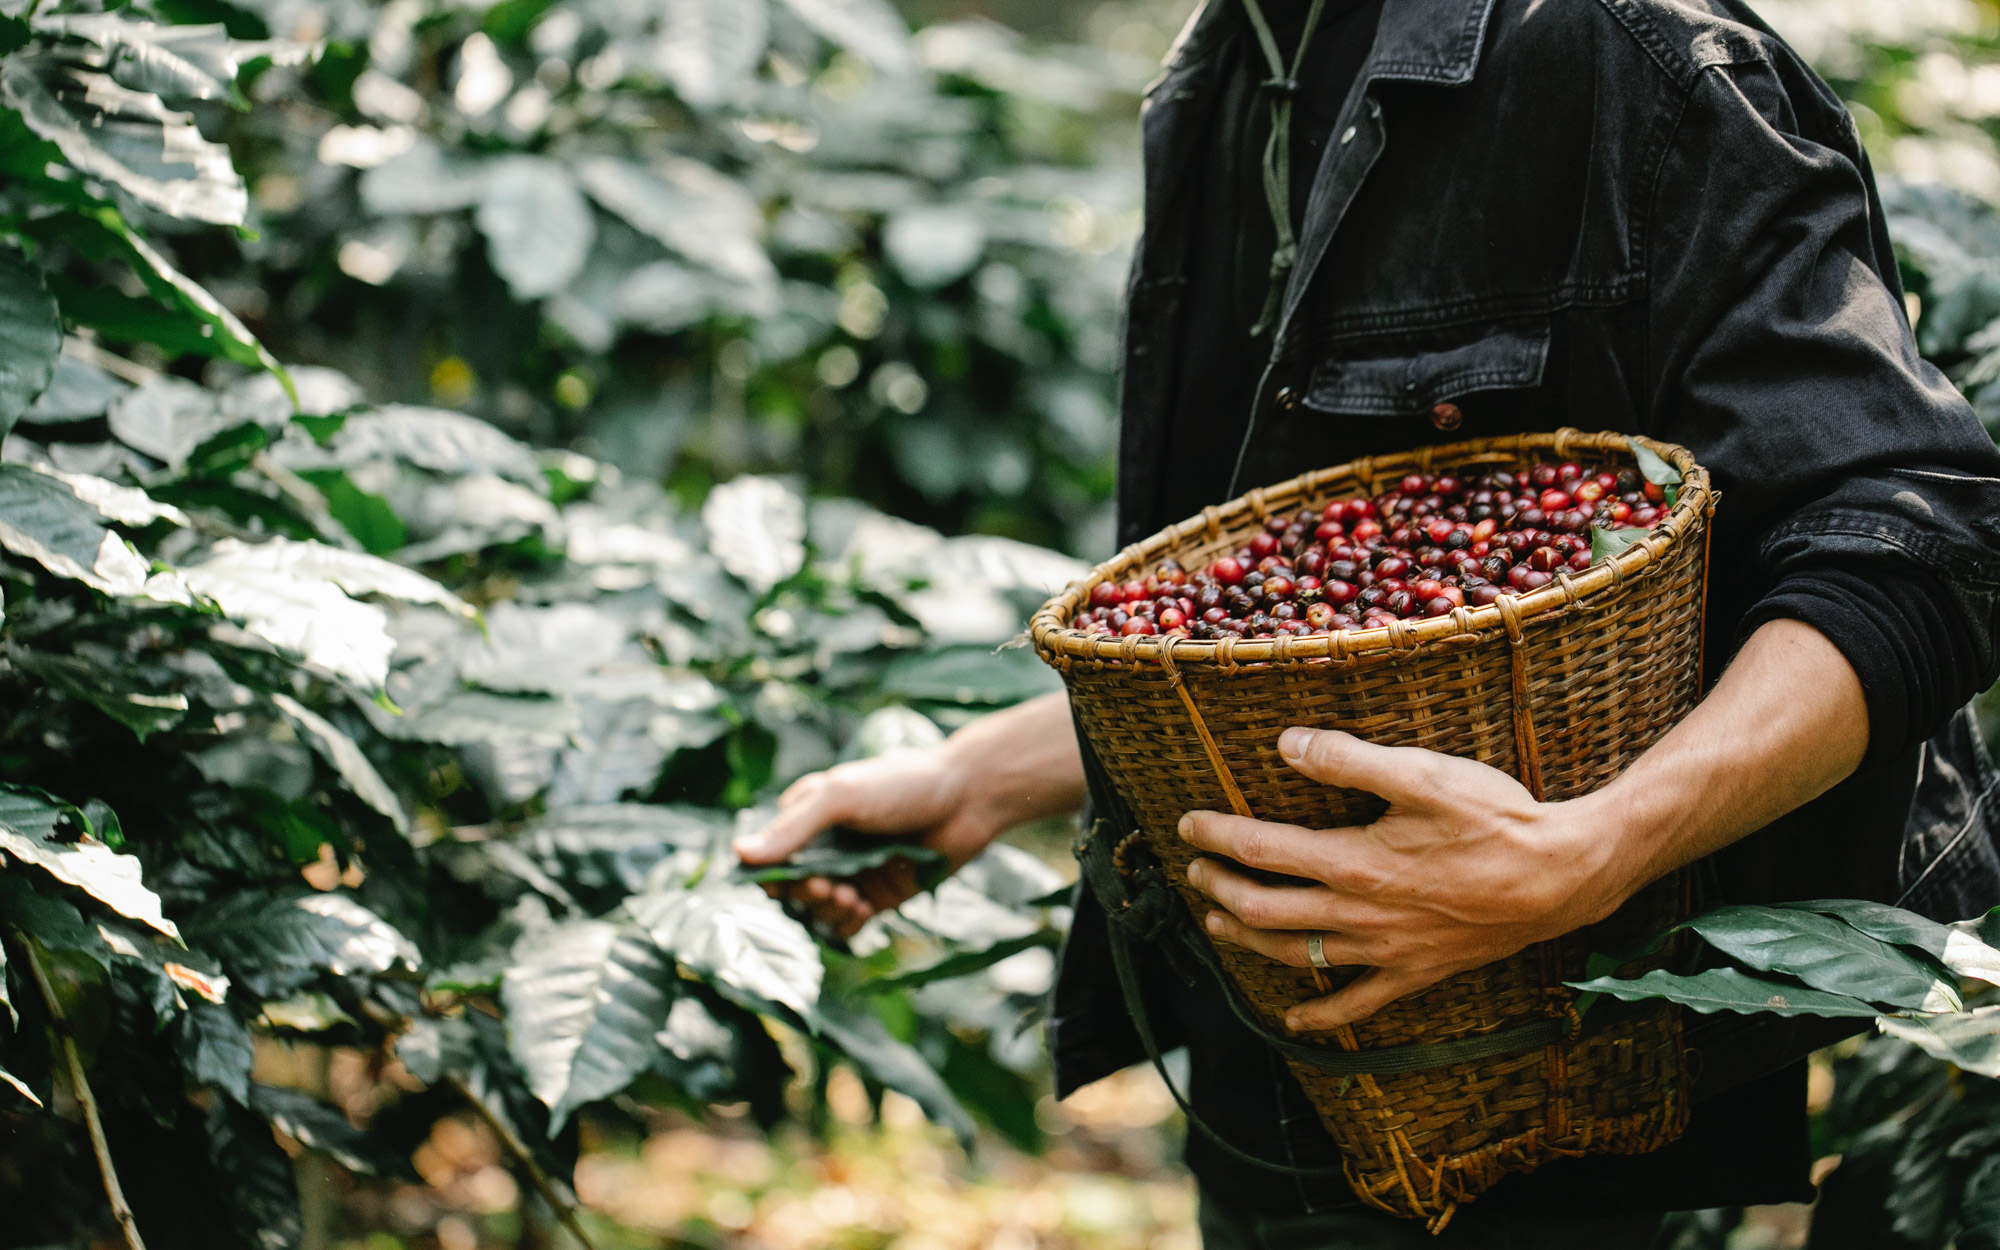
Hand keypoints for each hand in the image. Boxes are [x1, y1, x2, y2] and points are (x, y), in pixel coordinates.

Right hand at [733, 747, 997, 937]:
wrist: (967, 797)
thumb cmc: (902, 784)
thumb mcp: (841, 795)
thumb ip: (794, 827)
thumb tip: (740, 853)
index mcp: (808, 818)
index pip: (770, 858)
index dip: (772, 876)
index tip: (788, 881)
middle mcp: (827, 848)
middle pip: (793, 890)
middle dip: (805, 895)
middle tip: (830, 888)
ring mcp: (853, 873)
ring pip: (819, 910)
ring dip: (827, 912)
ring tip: (851, 898)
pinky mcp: (880, 895)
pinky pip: (850, 924)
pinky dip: (849, 924)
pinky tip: (863, 909)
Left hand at [1182, 726, 1629, 1032]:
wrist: (1561, 877)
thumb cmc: (1495, 819)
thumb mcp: (1422, 773)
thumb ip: (1349, 759)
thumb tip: (1286, 743)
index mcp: (1354, 862)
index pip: (1263, 850)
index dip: (1218, 837)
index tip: (1187, 825)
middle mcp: (1361, 914)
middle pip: (1266, 908)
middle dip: (1220, 889)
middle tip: (1193, 873)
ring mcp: (1387, 950)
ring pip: (1298, 954)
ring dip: (1249, 940)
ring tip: (1217, 924)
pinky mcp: (1417, 972)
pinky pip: (1357, 1005)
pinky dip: (1320, 1015)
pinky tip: (1294, 1019)